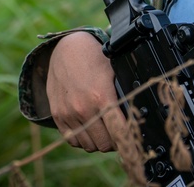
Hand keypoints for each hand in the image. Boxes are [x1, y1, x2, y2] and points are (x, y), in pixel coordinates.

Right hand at [46, 31, 127, 152]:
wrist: (66, 48)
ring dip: (97, 141)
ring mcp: (68, 113)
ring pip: (89, 145)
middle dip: (114, 141)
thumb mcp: (114, 73)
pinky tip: (88, 127)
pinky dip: (82, 138)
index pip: (119, 133)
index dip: (128, 139)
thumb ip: (123, 96)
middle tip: (117, 133)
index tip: (132, 139)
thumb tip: (136, 117)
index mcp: (101, 97)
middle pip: (104, 144)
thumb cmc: (94, 58)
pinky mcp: (57, 115)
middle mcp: (83, 108)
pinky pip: (72, 140)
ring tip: (103, 129)